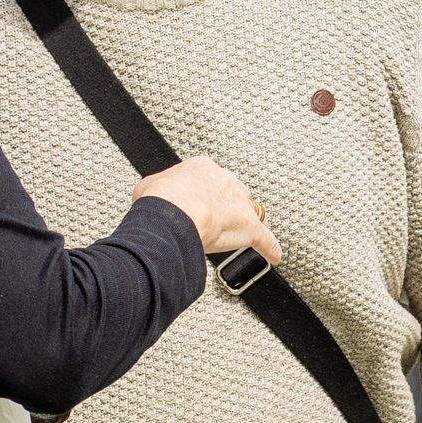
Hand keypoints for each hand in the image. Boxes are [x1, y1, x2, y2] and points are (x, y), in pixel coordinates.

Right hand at [136, 157, 280, 264]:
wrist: (173, 213)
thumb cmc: (160, 200)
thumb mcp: (148, 187)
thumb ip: (158, 189)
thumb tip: (152, 195)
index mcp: (202, 168)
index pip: (210, 179)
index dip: (204, 194)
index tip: (199, 203)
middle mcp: (224, 181)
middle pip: (232, 193)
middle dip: (226, 207)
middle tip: (215, 221)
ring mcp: (239, 203)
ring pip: (249, 212)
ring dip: (245, 224)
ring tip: (242, 236)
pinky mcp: (249, 227)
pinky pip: (265, 238)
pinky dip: (269, 247)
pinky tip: (273, 254)